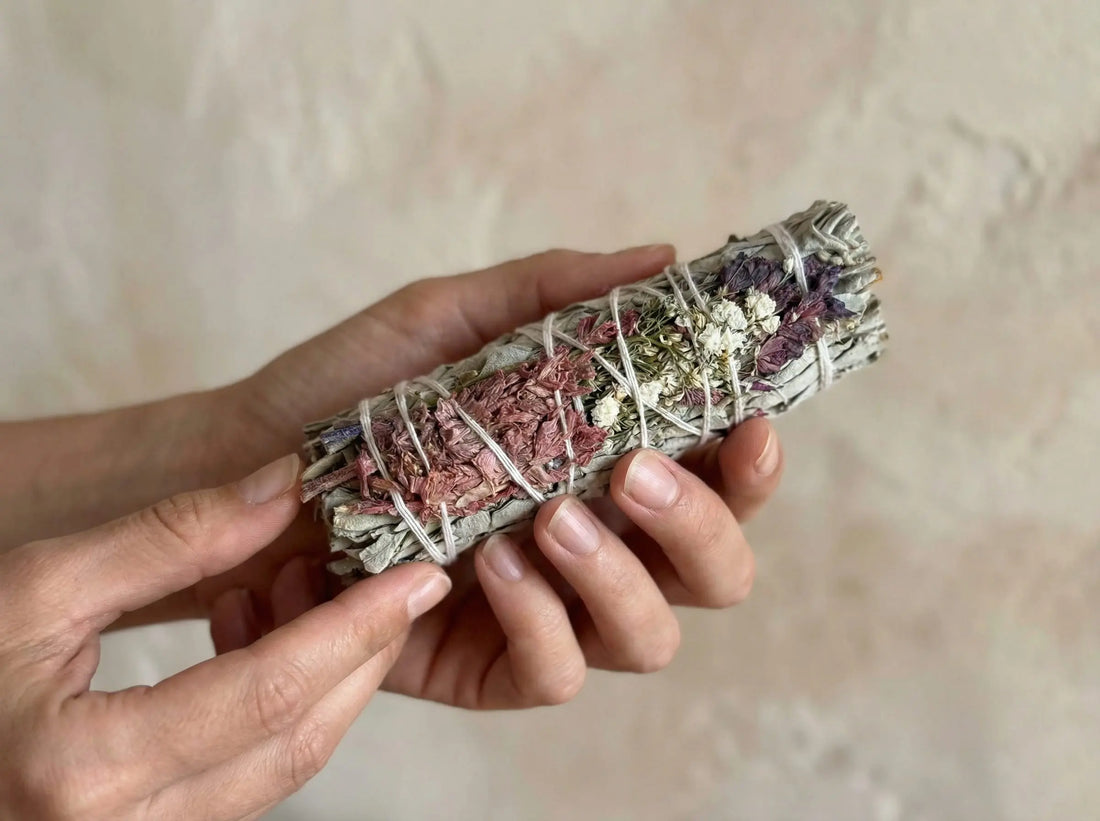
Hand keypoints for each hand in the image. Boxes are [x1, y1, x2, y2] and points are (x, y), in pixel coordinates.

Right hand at [0, 456, 450, 819]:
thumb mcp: (38, 585)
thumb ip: (167, 538)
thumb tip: (284, 487)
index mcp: (88, 771)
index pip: (268, 694)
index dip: (355, 629)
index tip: (420, 577)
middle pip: (297, 742)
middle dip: (365, 655)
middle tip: (406, 580)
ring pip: (283, 767)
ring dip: (329, 679)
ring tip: (324, 589)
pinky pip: (247, 775)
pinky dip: (281, 707)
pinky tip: (261, 634)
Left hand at [203, 247, 782, 707]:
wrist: (251, 462)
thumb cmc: (357, 393)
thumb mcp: (451, 321)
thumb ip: (554, 294)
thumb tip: (660, 259)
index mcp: (604, 467)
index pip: (717, 479)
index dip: (752, 464)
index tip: (749, 421)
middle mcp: (596, 545)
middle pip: (714, 571)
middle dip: (700, 526)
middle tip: (634, 472)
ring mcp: (548, 611)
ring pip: (651, 635)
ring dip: (620, 577)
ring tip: (550, 516)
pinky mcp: (488, 665)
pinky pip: (557, 674)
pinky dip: (541, 622)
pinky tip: (489, 563)